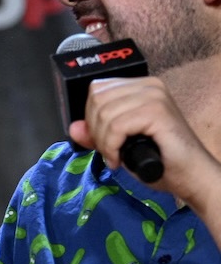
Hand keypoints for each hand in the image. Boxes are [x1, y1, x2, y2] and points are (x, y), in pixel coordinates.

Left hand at [69, 76, 220, 213]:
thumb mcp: (118, 144)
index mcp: (140, 87)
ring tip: (116, 156)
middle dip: (96, 130)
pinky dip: (111, 146)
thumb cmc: (159, 160)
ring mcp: (154, 96)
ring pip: (104, 113)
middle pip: (97, 99)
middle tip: (109, 150)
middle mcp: (148, 86)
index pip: (97, 90)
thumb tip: (74, 128)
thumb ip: (95, 134)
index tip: (101, 139)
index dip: (91, 118)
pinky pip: (116, 126)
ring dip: (104, 142)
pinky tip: (119, 159)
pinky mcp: (157, 111)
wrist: (189, 177)